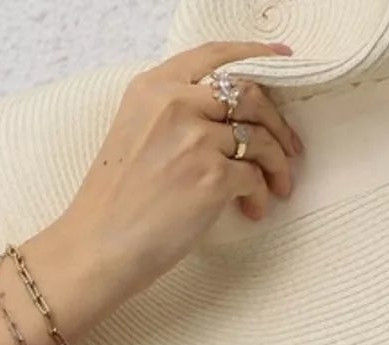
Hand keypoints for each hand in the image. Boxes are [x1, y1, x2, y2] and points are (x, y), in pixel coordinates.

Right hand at [57, 38, 302, 304]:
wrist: (99, 245)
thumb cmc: (115, 200)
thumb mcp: (135, 132)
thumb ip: (175, 113)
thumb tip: (225, 118)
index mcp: (154, 86)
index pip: (216, 56)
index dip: (256, 54)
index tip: (283, 60)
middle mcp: (176, 104)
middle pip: (249, 94)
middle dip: (278, 122)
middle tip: (289, 147)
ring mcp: (195, 140)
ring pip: (259, 138)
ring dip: (277, 164)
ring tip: (278, 187)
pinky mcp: (211, 179)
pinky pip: (254, 178)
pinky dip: (261, 195)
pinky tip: (252, 211)